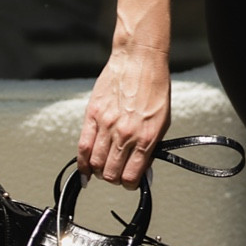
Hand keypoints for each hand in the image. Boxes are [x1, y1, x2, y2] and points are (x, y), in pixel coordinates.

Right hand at [77, 44, 170, 185]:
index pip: (131, 176)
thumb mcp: (163, 121)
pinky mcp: (92, 115)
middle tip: (116, 174)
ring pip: (95, 163)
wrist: (140, 61)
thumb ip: (151, 146)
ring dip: (98, 171)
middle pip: (110, 173)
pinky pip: (83, 146)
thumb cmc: (154, 87)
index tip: (130, 182)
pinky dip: (82, 162)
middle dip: (113, 179)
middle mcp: (125, 135)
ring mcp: (106, 125)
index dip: (130, 184)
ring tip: (103, 168)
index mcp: (145, 138)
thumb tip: (143, 167)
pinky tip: (85, 168)